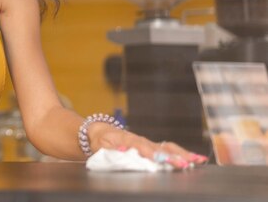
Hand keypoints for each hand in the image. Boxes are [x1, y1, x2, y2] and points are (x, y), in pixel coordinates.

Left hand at [88, 123, 207, 167]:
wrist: (98, 132)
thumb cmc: (100, 141)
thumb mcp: (101, 147)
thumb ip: (111, 152)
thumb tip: (123, 153)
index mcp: (127, 140)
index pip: (141, 147)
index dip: (151, 153)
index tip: (161, 160)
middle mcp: (141, 140)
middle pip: (159, 148)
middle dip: (173, 156)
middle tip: (186, 164)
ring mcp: (147, 143)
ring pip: (167, 148)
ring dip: (182, 154)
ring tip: (198, 161)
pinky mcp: (151, 147)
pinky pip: (168, 149)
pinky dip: (182, 154)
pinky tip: (197, 159)